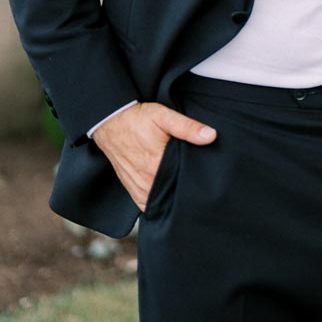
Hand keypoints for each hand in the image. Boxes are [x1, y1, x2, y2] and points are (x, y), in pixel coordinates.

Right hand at [92, 102, 216, 209]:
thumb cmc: (137, 119)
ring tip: (185, 189)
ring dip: (172, 197)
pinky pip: (148, 205)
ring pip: (162, 201)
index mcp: (158, 163)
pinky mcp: (132, 190)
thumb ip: (187, 127)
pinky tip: (168, 196)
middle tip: (198, 182)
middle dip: (186, 190)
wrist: (111, 123)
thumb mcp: (164, 116)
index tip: (207, 178)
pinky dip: (158, 202)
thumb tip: (210, 136)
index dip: (197, 180)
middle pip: (174, 192)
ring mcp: (139, 188)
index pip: (185, 181)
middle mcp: (148, 180)